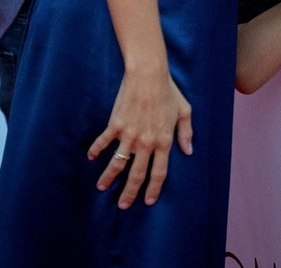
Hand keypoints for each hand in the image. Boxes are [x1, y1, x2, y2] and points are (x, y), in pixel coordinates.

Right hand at [88, 64, 191, 208]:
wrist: (148, 75)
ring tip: (102, 187)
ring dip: (109, 178)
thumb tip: (188, 151)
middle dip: (129, 193)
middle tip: (123, 205)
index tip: (148, 201)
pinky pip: (103, 142)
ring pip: (117, 164)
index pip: (159, 172)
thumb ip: (186, 133)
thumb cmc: (168, 91)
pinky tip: (91, 157)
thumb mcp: (184, 111)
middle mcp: (146, 143)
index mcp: (164, 141)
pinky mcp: (115, 126)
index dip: (153, 188)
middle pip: (136, 175)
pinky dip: (96, 150)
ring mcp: (129, 135)